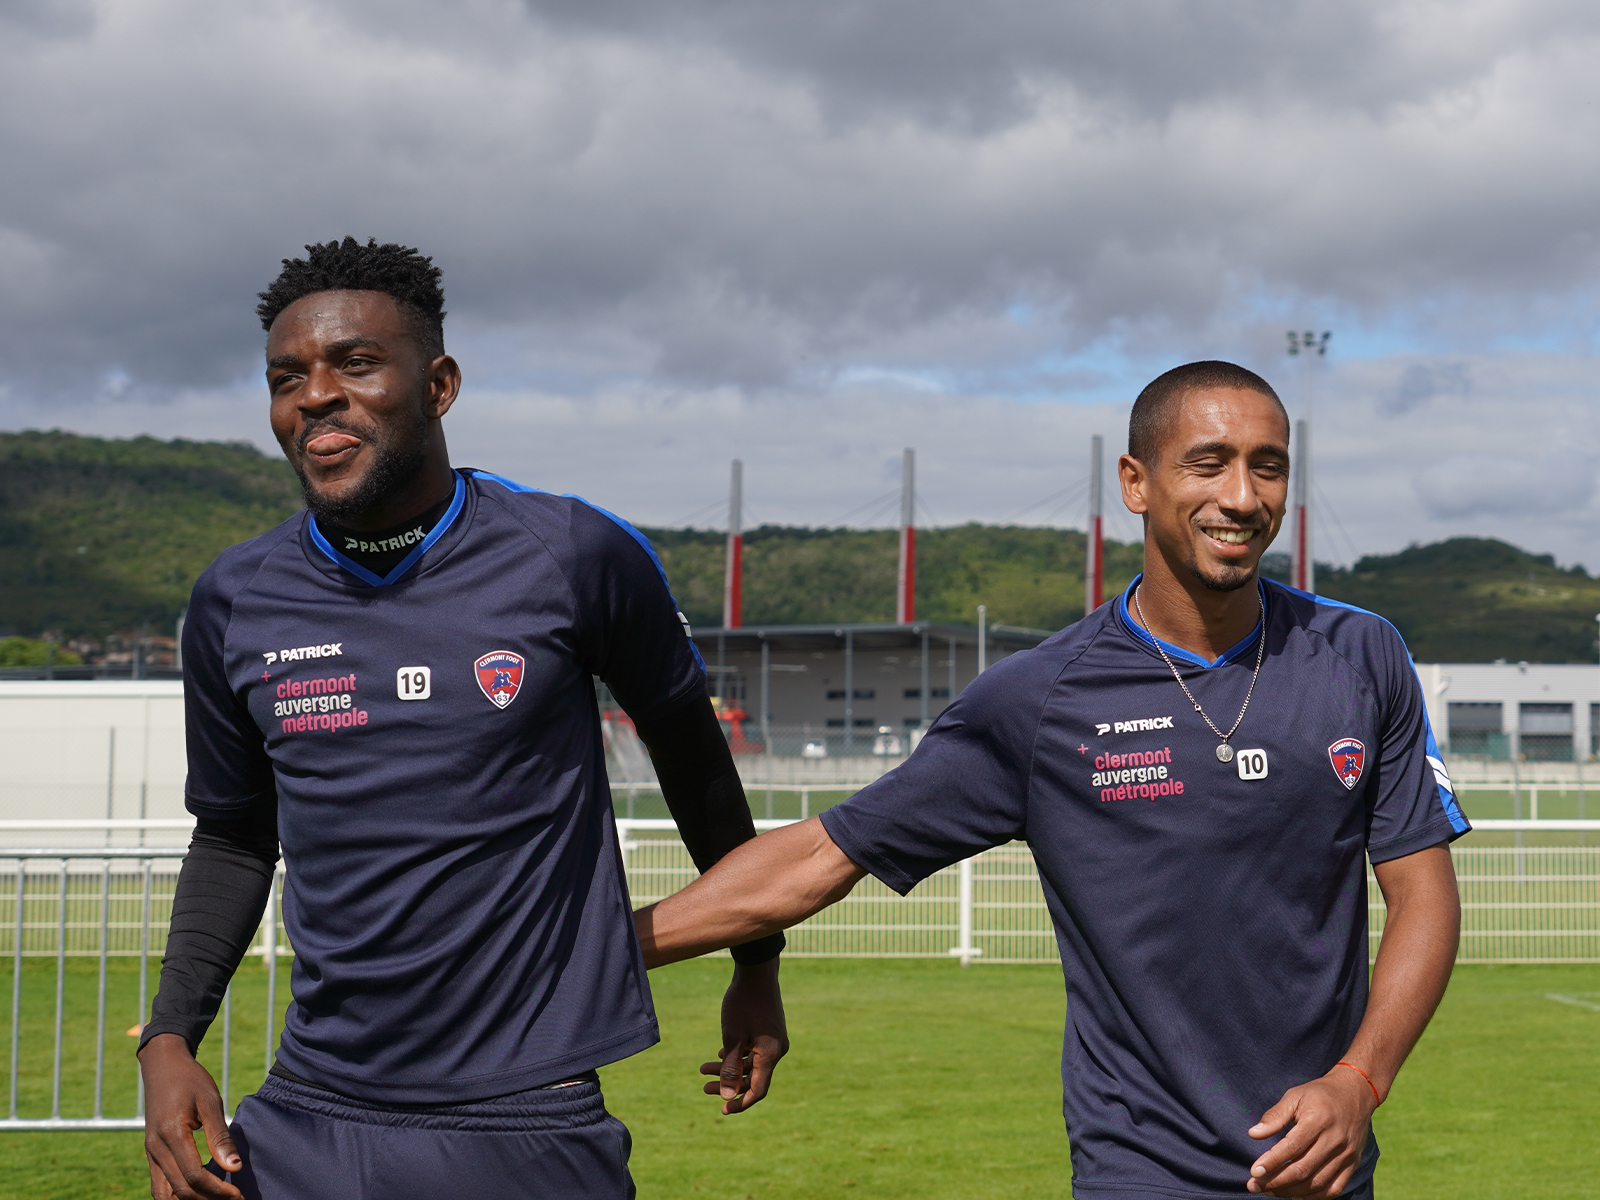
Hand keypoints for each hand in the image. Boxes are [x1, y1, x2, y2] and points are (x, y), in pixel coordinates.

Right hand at [139, 1033, 242, 1199]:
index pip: (194, 1176)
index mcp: (171, 1135)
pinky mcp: (151, 1154)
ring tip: (218, 1198)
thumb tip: (235, 1166)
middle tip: (235, 1199)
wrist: (162, 1066)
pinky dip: (178, 1195)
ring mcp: (150, 1153)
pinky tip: (200, 1193)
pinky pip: (160, 1185)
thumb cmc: (190, 1080)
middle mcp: (156, 1149)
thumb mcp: (210, 1102)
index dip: (217, 1190)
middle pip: (180, 1191)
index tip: (239, 1194)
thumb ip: (221, 1136)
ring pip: (165, 1194)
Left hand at [698, 958, 787, 1114]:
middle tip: (704, 1087)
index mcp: (770, 1055)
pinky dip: (737, 1055)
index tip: (723, 1110)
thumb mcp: (732, 1037)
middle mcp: (776, 1051)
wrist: (756, 972)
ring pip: (750, 1064)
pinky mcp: (768, 1032)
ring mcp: (773, 1041)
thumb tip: (727, 1096)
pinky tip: (720, 1053)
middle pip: (752, 1078)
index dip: (740, 1103)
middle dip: (728, 1084)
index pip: (757, 1090)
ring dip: (728, 1068)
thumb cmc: (742, 1003)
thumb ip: (730, 1069)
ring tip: (703, 1068)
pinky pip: (753, 1052)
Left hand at [1246, 1067, 1376, 1196]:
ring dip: (1291, 1190)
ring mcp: (1346, 1154)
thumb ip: (1275, 1116)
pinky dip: (1314, 1196)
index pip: (1292, 1147)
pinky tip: (1295, 1194)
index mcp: (1318, 1120)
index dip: (1272, 1161)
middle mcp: (1335, 1140)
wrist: (1355, 1093)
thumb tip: (1253, 1134)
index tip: (1254, 1172)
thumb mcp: (1295, 1096)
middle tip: (1254, 1186)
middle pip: (1303, 1168)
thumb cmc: (1318, 1094)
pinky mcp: (1353, 1164)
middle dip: (1276, 1181)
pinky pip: (1334, 1188)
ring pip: (1317, 1182)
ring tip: (1269, 1191)